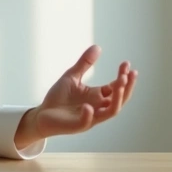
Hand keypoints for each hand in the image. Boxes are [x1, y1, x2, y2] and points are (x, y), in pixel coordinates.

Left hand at [14, 45, 137, 149]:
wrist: (42, 114)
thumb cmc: (58, 97)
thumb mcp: (72, 76)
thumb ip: (84, 63)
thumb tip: (97, 46)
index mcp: (98, 96)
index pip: (116, 87)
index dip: (123, 76)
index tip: (127, 63)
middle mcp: (98, 107)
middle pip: (120, 99)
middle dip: (127, 86)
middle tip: (129, 73)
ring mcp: (90, 117)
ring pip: (112, 111)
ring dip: (118, 99)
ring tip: (120, 83)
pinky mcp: (78, 125)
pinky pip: (87, 121)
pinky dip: (89, 114)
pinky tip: (87, 106)